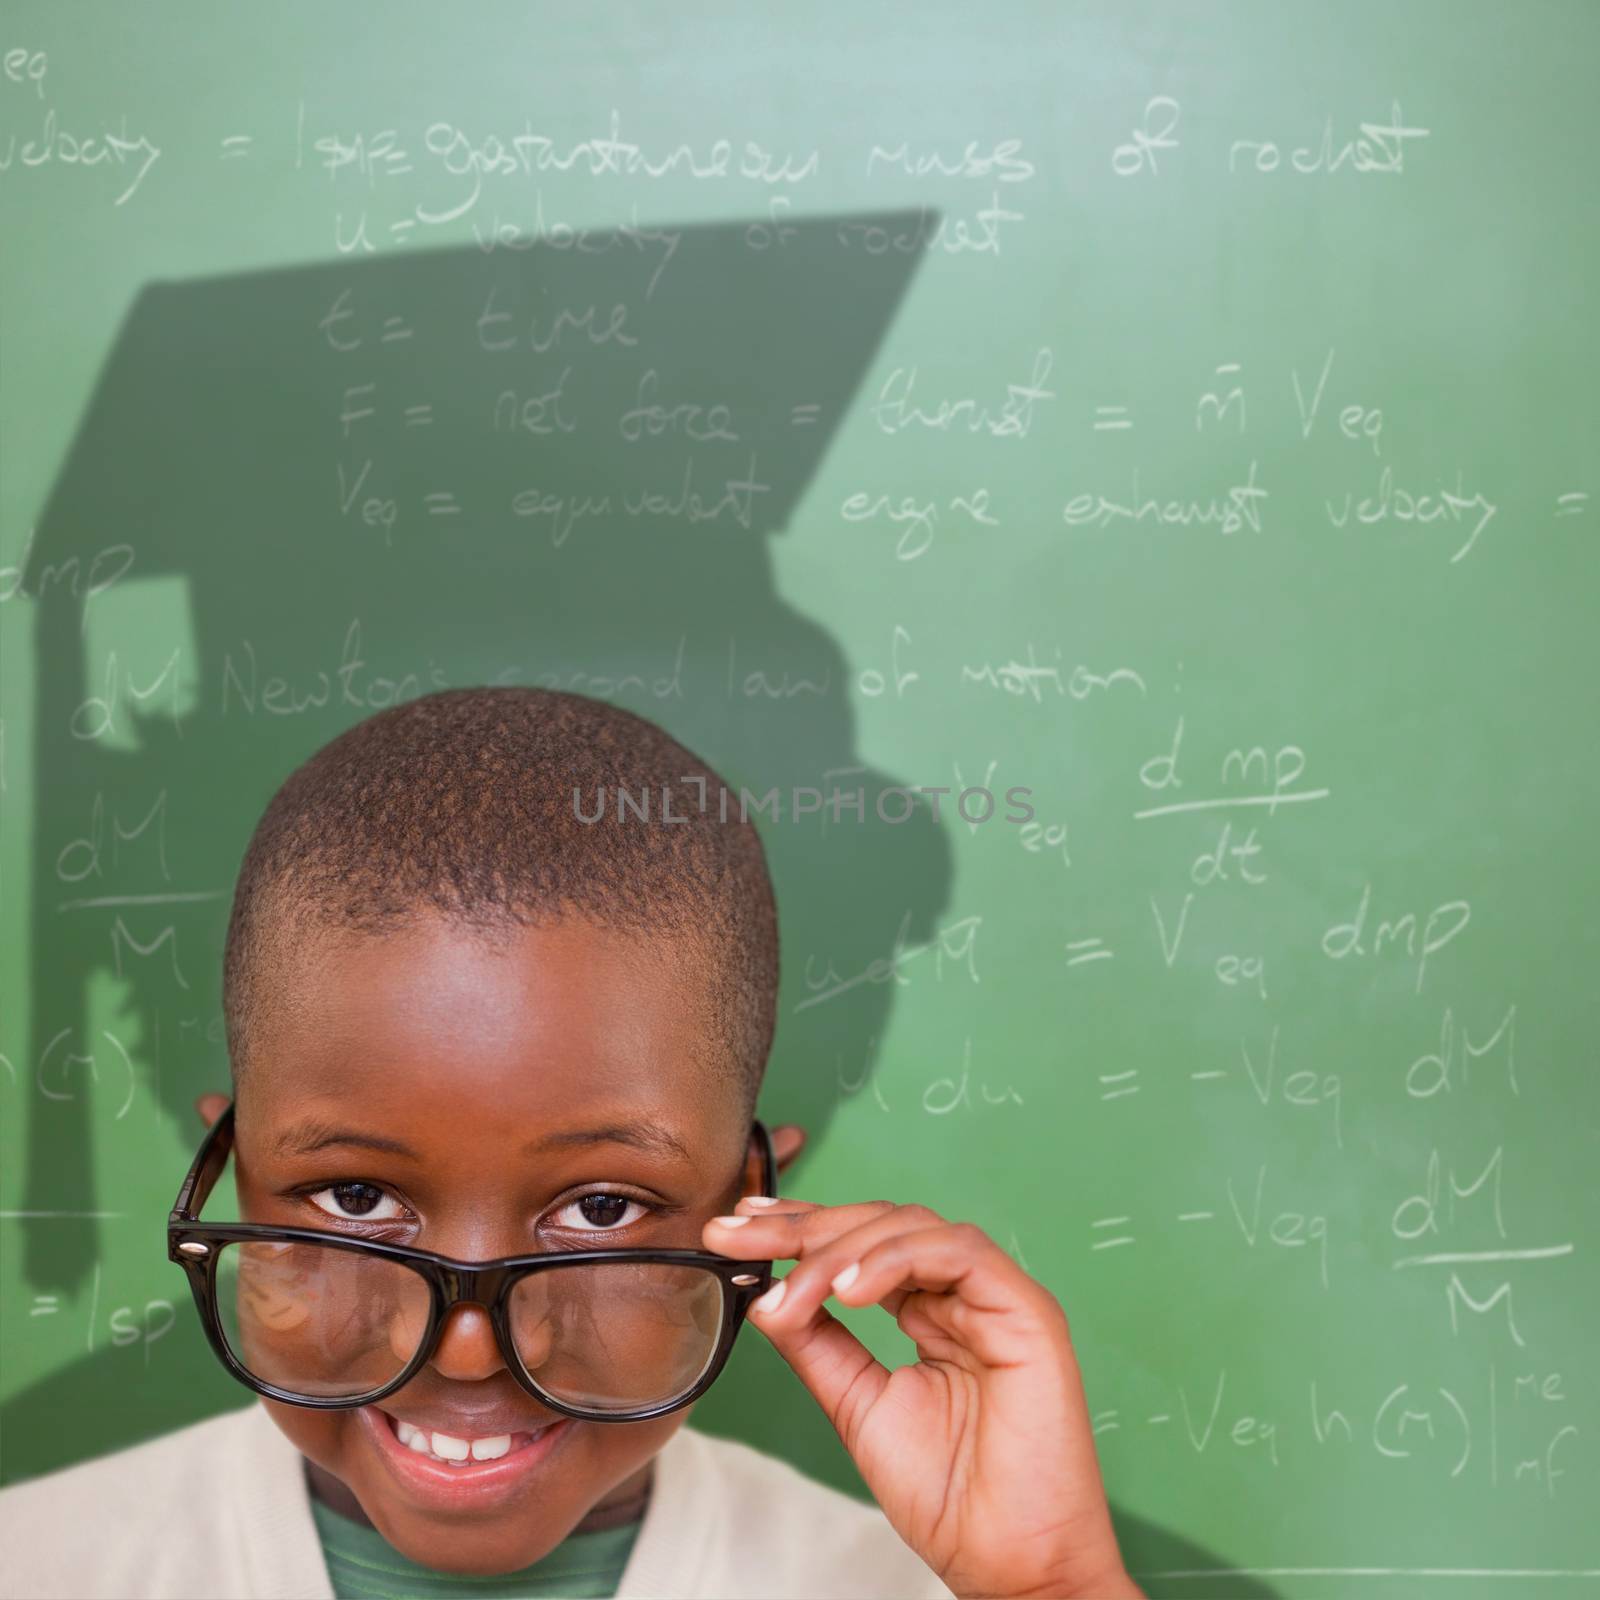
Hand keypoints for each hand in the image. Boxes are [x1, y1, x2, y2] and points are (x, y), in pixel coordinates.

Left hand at [704, 1196, 1142, 1599]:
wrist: (1007, 1562)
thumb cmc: (948, 1496)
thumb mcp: (857, 1404)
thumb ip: (816, 1345)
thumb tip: (763, 1295)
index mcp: (928, 1311)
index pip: (859, 1247)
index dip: (797, 1228)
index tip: (735, 1228)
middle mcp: (961, 1293)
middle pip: (878, 1225)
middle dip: (802, 1227)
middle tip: (737, 1235)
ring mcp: (995, 1296)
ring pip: (912, 1227)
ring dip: (840, 1249)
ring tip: (795, 1291)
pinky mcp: (1027, 1309)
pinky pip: (958, 1252)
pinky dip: (895, 1259)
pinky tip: (848, 1289)